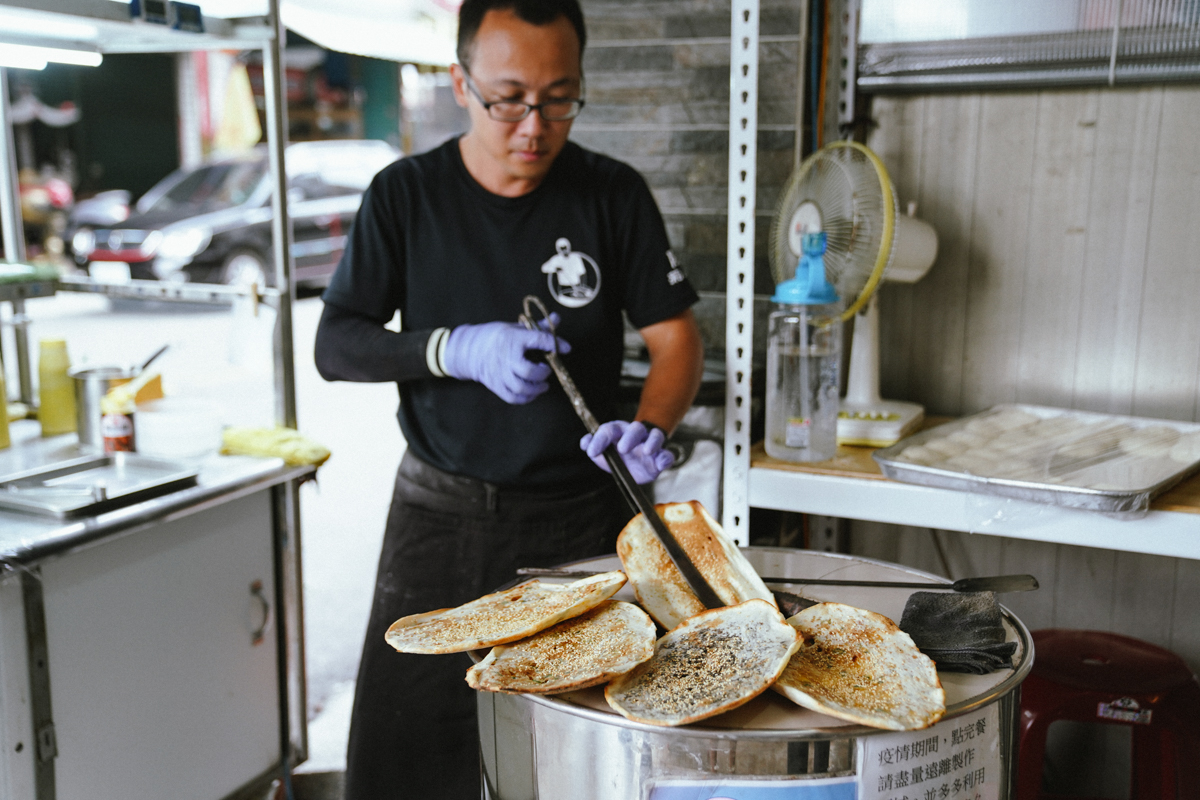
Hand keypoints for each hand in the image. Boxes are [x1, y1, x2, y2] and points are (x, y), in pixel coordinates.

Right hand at [443, 318, 569, 403]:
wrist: (470, 349)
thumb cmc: (497, 337)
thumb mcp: (516, 328)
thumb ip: (537, 327)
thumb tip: (556, 318)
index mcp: (512, 339)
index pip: (538, 340)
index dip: (554, 344)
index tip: (566, 348)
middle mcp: (505, 357)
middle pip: (529, 371)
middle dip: (543, 373)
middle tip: (546, 369)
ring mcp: (499, 374)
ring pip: (521, 388)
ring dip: (537, 388)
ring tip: (543, 384)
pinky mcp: (496, 385)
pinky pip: (513, 398)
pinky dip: (526, 398)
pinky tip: (532, 392)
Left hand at [580, 420, 673, 483]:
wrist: (636, 466)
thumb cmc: (618, 456)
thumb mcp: (603, 453)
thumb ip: (592, 446)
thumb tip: (585, 443)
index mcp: (619, 432)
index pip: (609, 429)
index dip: (600, 439)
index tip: (591, 452)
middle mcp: (636, 435)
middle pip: (636, 428)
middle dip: (630, 437)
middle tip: (622, 449)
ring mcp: (650, 444)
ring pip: (655, 436)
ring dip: (652, 442)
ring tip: (646, 451)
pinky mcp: (660, 457)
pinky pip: (667, 455)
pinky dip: (665, 458)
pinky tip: (660, 464)